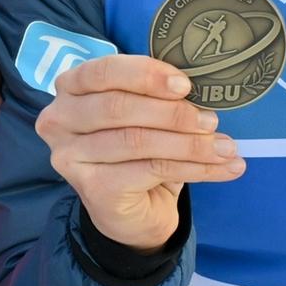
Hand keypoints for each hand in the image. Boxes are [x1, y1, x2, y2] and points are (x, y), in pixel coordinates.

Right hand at [35, 54, 242, 253]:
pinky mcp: (93, 188)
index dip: (145, 74)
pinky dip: (194, 168)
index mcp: (70, 87)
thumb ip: (156, 96)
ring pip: (137, 141)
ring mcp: (71, 157)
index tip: (185, 85)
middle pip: (118, 107)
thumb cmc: (135, 152)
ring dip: (190, 144)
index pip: (103, 72)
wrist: (130, 213)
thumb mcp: (143, 114)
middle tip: (211, 120)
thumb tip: (200, 90)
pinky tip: (222, 168)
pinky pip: (151, 170)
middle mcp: (59, 119)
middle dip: (172, 113)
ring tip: (225, 147)